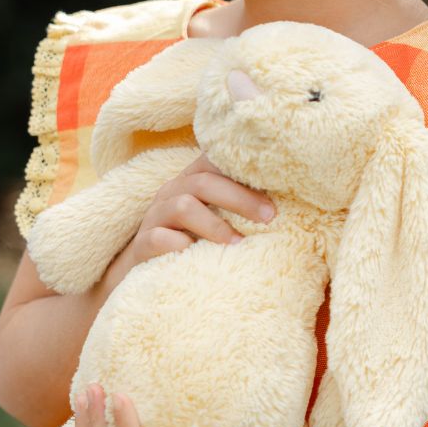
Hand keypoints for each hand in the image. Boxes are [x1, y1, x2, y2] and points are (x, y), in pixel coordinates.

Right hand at [126, 153, 275, 271]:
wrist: (146, 266)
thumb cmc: (193, 238)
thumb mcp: (215, 216)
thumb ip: (239, 206)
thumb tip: (284, 204)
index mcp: (192, 180)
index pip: (214, 160)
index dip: (242, 164)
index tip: (276, 177)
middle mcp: (172, 192)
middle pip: (204, 182)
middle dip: (240, 198)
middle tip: (269, 216)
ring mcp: (155, 216)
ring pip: (182, 206)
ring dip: (214, 224)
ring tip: (238, 242)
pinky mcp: (142, 244)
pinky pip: (158, 238)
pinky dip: (179, 245)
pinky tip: (195, 254)